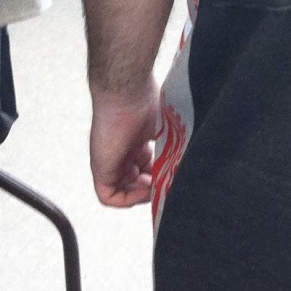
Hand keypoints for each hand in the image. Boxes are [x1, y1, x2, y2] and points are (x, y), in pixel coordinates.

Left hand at [89, 77, 161, 207]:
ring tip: (157, 185)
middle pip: (135, 182)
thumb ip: (174, 145)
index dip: (160, 176)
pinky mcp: (101, 168)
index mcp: (136, 141)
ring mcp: (110, 161)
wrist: (128, 91)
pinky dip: (128, 199)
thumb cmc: (146, 98)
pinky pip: (109, 197)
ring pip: (123, 191)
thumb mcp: (167, 126)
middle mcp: (121, 153)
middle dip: (152, 188)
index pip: (146, 168)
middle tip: (166, 182)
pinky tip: (145, 188)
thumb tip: (188, 162)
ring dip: (141, 195)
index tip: (173, 173)